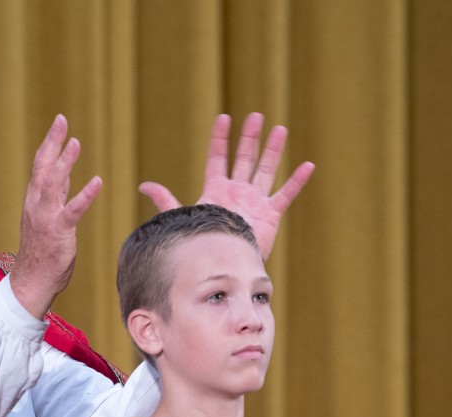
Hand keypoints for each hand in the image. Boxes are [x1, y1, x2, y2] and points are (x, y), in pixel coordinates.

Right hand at [12, 115, 102, 318]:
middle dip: (52, 143)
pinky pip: (72, 210)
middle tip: (61, 120)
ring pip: (53, 184)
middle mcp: (36, 205)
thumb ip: (56, 194)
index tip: (59, 123)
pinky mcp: (58, 232)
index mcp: (34, 200)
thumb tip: (64, 172)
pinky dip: (84, 194)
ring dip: (64, 162)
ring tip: (76, 142)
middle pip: (43, 167)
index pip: (41, 166)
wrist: (32, 281)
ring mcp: (46, 218)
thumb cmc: (41, 251)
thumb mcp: (48, 216)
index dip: (50, 144)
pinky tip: (97, 182)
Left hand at [138, 113, 314, 259]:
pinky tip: (308, 165)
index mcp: (216, 190)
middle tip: (256, 116)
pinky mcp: (270, 214)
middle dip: (249, 137)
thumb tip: (143, 185)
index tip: (224, 117)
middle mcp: (237, 191)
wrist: (222, 265)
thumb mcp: (184, 217)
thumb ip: (165, 200)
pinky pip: (286, 194)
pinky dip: (297, 181)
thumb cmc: (202, 242)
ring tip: (280, 129)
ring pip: (266, 170)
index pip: (217, 158)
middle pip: (244, 158)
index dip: (220, 138)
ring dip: (273, 150)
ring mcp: (255, 201)